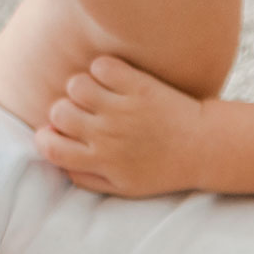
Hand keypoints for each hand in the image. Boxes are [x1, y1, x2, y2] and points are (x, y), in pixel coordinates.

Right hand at [34, 55, 206, 196]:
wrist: (205, 149)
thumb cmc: (163, 170)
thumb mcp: (126, 187)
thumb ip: (87, 178)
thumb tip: (56, 161)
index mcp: (101, 161)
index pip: (49, 147)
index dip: (48, 137)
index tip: (60, 133)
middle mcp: (107, 135)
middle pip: (58, 112)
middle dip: (66, 111)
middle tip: (87, 113)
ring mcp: (122, 109)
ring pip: (76, 85)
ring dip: (84, 87)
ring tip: (102, 95)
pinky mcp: (138, 86)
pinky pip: (101, 66)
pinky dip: (104, 68)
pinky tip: (117, 79)